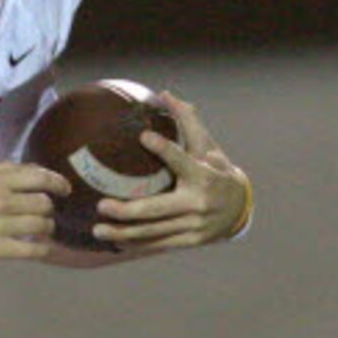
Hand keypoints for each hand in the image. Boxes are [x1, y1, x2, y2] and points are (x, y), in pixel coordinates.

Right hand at [0, 161, 64, 265]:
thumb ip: (7, 170)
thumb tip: (38, 171)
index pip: (40, 177)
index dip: (59, 183)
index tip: (65, 190)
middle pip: (44, 204)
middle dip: (49, 210)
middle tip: (44, 214)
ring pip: (40, 226)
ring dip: (47, 228)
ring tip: (41, 230)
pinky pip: (30, 250)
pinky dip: (42, 249)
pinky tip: (42, 248)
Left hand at [90, 92, 249, 251]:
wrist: (240, 209)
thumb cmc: (216, 170)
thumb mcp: (208, 146)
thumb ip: (187, 121)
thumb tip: (164, 94)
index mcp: (203, 175)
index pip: (181, 159)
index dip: (164, 148)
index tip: (144, 136)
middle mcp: (198, 202)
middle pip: (156, 209)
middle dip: (126, 210)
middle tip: (100, 206)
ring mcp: (194, 225)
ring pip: (153, 231)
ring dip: (123, 232)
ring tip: (98, 230)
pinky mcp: (190, 240)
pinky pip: (159, 243)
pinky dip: (136, 243)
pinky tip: (116, 241)